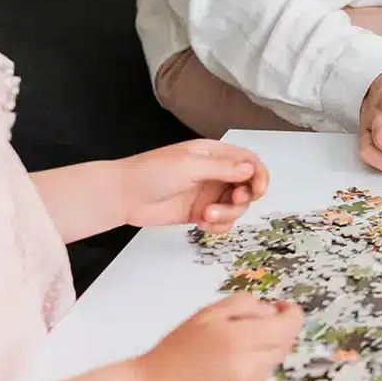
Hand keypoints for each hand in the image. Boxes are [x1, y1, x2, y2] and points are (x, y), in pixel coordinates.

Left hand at [117, 140, 269, 234]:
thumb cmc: (150, 172)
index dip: (259, 175)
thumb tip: (250, 170)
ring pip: (236, 207)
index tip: (258, 190)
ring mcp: (208, 194)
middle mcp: (215, 174)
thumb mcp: (189, 166)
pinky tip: (202, 223)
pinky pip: (222, 222)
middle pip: (247, 186)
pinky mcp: (200, 213)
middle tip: (233, 201)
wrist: (122, 196)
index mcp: (214, 154)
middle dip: (244, 197)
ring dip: (228, 214)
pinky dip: (218, 226)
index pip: (249, 161)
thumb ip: (222, 168)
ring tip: (206, 215)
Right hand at [133, 293, 302, 380]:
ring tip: (225, 359)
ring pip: (270, 365)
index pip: (289, 325)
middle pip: (282, 345)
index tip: (281, 310)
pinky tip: (223, 379)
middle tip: (243, 333)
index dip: (290, 314)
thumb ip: (246, 305)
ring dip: (257, 357)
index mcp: (240, 340)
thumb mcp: (208, 314)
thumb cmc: (176, 351)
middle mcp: (248, 368)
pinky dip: (249, 379)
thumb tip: (272, 312)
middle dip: (271, 334)